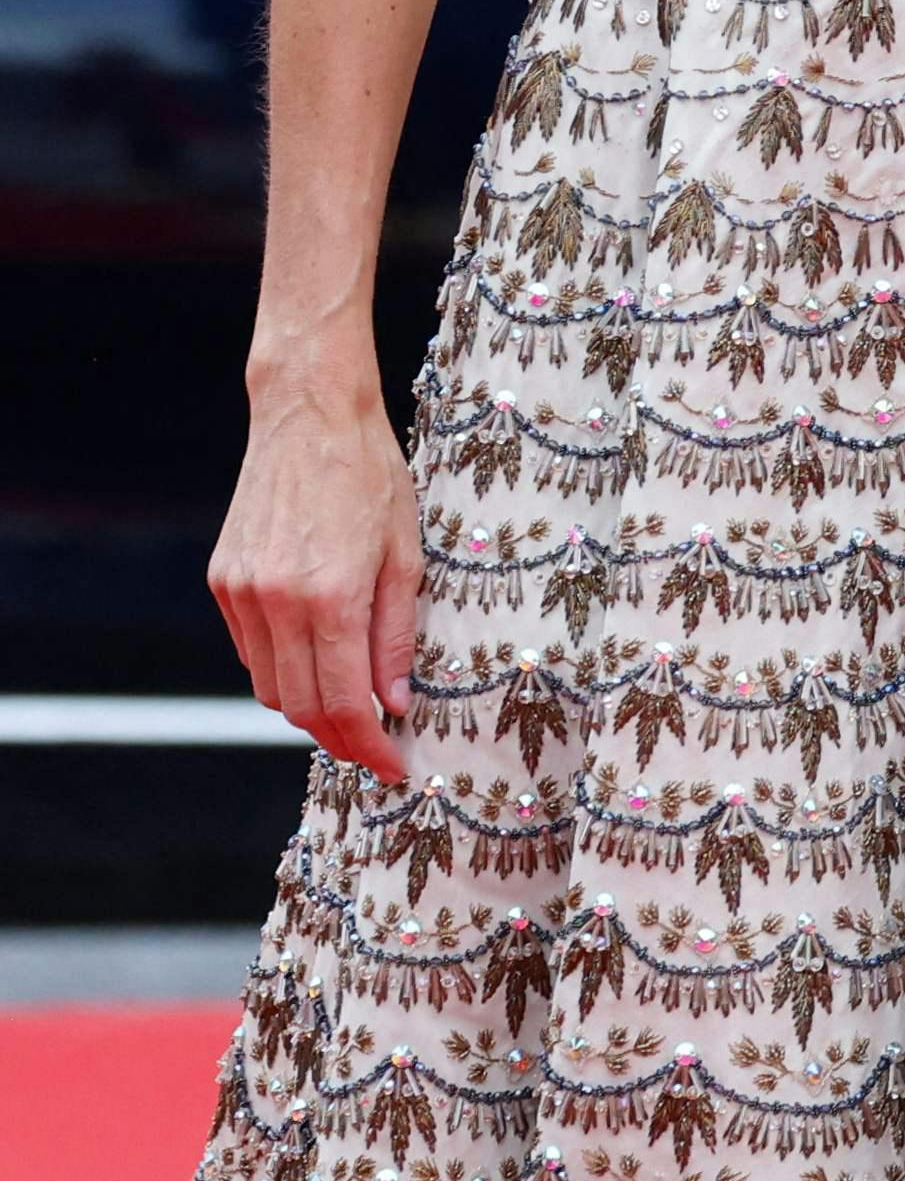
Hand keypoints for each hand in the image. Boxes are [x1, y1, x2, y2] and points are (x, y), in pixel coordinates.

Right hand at [212, 359, 422, 777]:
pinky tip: (316, 658)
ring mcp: (240, 592)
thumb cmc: (371, 476)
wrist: (308, 415)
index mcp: (329, 597)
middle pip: (300, 707)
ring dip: (308, 707)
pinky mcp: (222, 581)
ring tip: (351, 705)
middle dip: (340, 738)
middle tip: (377, 745)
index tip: (394, 765)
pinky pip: (250, 651)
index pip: (342, 705)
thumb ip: (396, 637)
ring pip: (269, 686)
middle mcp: (275, 601)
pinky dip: (282, 669)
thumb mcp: (405, 556)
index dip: (369, 747)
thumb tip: (395, 704)